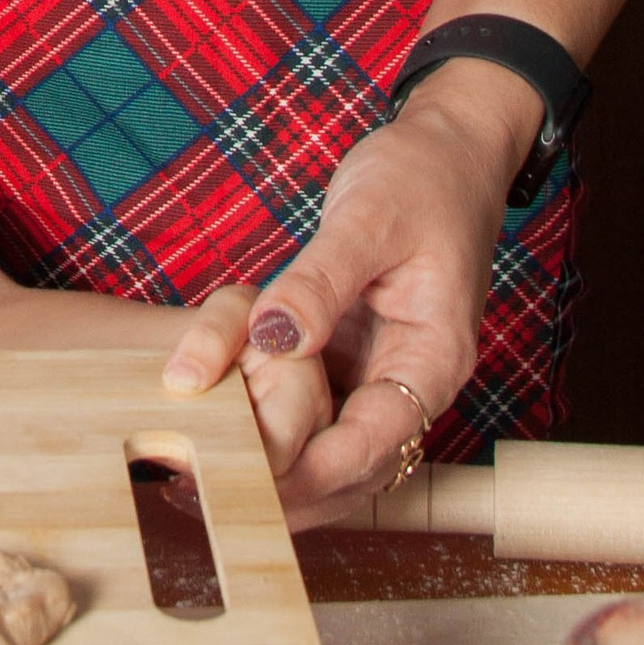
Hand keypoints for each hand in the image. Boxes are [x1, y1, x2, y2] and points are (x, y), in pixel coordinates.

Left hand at [160, 72, 525, 522]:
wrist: (445, 150)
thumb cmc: (420, 179)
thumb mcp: (369, 218)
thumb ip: (321, 280)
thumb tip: (274, 337)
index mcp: (433, 358)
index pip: (376, 443)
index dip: (314, 472)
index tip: (250, 482)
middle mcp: (408, 378)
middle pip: (351, 467)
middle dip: (286, 488)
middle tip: (206, 494)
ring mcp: (377, 370)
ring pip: (327, 446)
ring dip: (273, 465)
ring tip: (198, 482)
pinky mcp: (349, 355)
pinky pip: (309, 406)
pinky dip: (267, 420)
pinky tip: (218, 428)